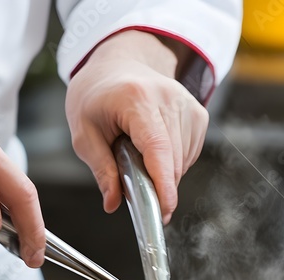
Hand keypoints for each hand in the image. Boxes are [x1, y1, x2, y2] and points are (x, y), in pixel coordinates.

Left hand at [65, 30, 209, 223]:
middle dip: (156, 185)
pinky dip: (173, 163)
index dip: (163, 183)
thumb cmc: (97, 96)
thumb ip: (101, 169)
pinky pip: (190, 153)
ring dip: (163, 173)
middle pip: (172, 160)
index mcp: (136, 99)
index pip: (157, 148)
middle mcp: (169, 98)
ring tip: (138, 155)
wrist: (117, 65)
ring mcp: (187, 104)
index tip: (164, 210)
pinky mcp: (198, 113)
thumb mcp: (84, 132)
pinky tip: (154, 151)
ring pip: (183, 161)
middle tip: (133, 188)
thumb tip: (113, 203)